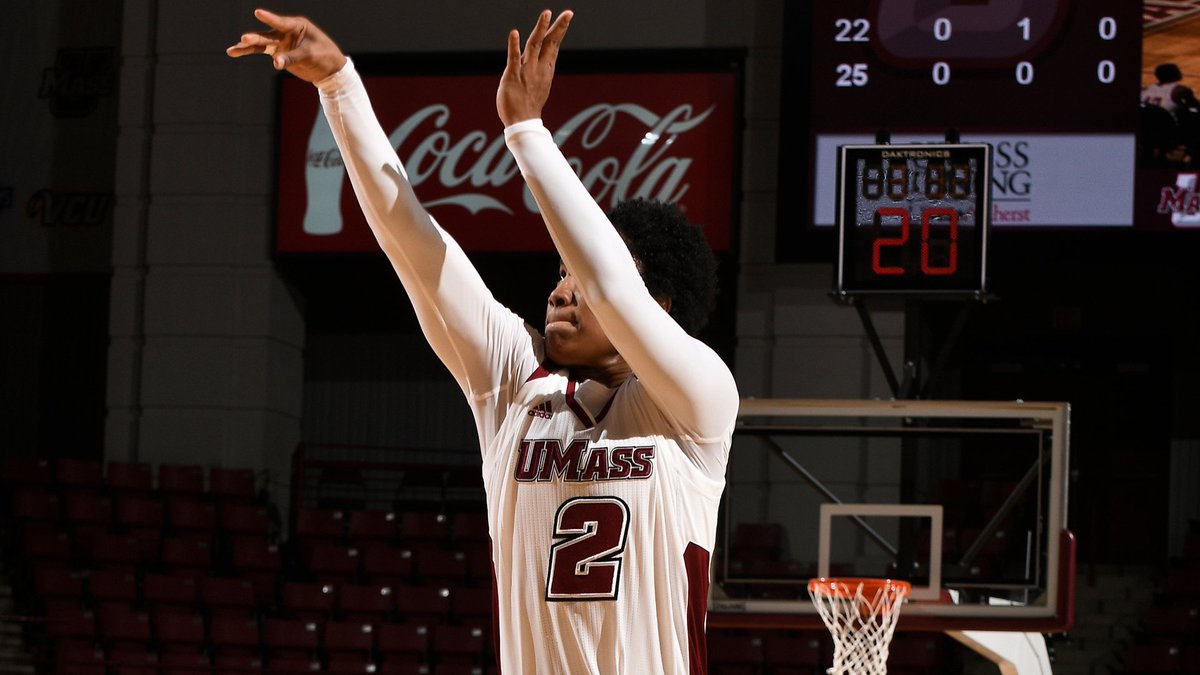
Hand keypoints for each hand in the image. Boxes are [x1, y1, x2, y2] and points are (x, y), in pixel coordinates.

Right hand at [225, 8, 347, 82]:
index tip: (258, 12)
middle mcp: (286, 32)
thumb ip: (291, 58)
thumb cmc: (324, 56)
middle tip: (245, 39)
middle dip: (255, 38)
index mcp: (298, 26)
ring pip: (260, 43)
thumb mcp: (310, 55)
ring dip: (247, 47)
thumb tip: (275, 63)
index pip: (282, 22)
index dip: (270, 18)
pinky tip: (235, 52)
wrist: (328, 69)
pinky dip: (249, 52)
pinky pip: (261, 51)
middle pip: (267, 35)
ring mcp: (281, 42)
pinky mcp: (278, 52)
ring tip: (232, 51)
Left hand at [497, 9, 573, 126]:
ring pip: (534, 45)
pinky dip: (513, 45)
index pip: (553, 44)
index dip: (560, 29)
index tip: (567, 16)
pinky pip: (513, 58)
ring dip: (540, 28)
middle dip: (559, 26)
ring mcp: (526, 71)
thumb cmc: (528, 105)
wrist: (522, 123)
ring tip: (546, 13)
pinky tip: (514, 32)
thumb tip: (545, 59)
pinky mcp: (513, 76)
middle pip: (549, 42)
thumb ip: (540, 68)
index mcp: (545, 69)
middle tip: (568, 12)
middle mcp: (538, 67)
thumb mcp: (539, 83)